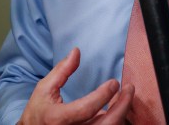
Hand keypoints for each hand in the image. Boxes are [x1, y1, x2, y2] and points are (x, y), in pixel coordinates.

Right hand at [19, 47, 133, 124]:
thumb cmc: (38, 112)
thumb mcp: (44, 89)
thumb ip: (62, 70)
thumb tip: (77, 52)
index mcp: (58, 118)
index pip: (86, 109)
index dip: (103, 95)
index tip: (114, 82)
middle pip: (107, 124)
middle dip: (122, 106)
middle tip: (129, 89)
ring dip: (121, 112)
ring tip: (125, 95)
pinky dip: (115, 119)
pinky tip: (116, 107)